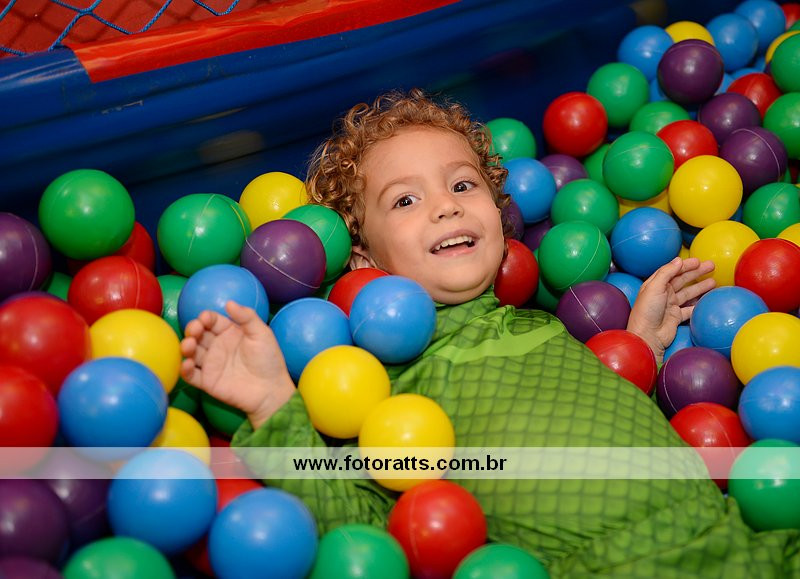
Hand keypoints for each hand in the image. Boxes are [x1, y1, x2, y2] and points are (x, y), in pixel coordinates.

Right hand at [180, 301, 295, 428]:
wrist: (271, 390)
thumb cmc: (269, 360)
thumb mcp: (262, 334)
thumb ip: (247, 317)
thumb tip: (229, 302)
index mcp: (229, 332)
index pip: (212, 320)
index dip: (206, 318)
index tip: (205, 318)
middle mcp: (217, 346)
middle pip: (198, 334)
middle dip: (193, 329)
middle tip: (195, 330)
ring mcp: (211, 364)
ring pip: (191, 352)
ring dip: (186, 347)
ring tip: (189, 345)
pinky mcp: (207, 381)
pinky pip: (191, 375)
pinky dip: (184, 369)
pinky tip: (186, 364)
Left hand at [627, 257, 715, 364]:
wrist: (647, 336)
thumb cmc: (647, 311)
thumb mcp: (654, 288)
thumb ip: (666, 273)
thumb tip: (678, 260)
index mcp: (656, 285)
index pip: (672, 271)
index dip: (685, 265)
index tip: (699, 261)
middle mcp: (663, 294)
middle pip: (683, 280)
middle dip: (697, 273)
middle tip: (712, 266)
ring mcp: (670, 305)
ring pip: (689, 293)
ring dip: (701, 287)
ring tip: (714, 282)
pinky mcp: (676, 317)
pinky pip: (691, 308)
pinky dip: (699, 304)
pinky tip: (708, 299)